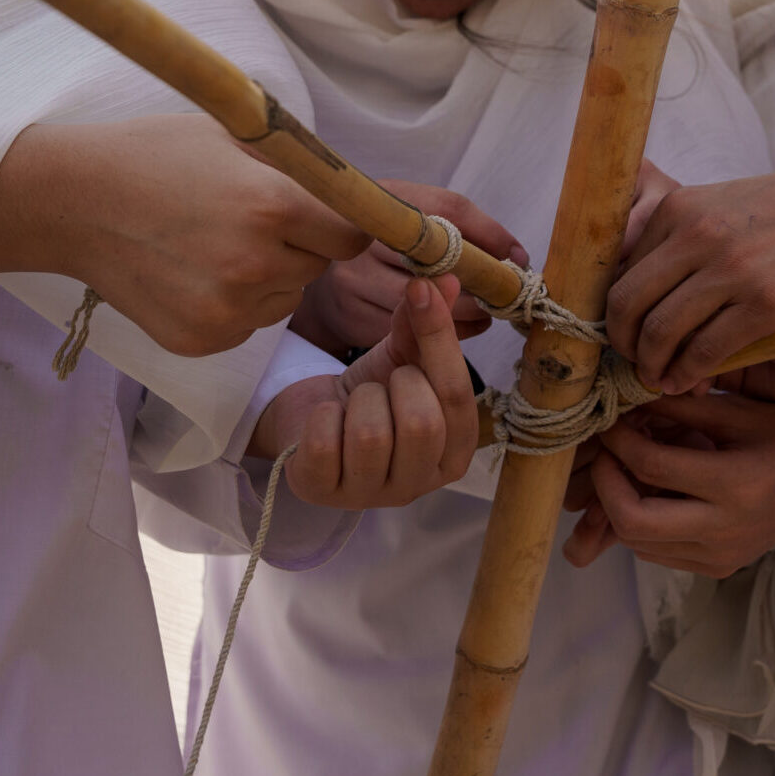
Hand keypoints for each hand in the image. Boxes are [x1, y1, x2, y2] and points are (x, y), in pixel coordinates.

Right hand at [0, 115, 368, 356]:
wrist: (73, 202)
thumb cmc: (156, 155)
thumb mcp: (235, 138)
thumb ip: (298, 168)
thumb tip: (355, 189)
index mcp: (272, 207)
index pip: (355, 233)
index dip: (347, 222)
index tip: (332, 215)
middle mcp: (255, 265)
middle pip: (320, 266)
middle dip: (304, 244)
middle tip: (254, 219)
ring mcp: (226, 311)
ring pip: (286, 299)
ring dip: (272, 276)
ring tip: (219, 243)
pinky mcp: (200, 341)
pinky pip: (250, 324)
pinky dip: (238, 303)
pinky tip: (196, 272)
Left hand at [247, 276, 479, 507]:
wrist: (315, 420)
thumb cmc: (373, 392)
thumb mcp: (403, 358)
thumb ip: (425, 324)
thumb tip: (446, 280)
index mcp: (456, 451)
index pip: (458, 395)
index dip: (439, 338)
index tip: (421, 289)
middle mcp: (421, 484)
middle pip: (422, 424)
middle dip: (396, 385)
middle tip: (384, 384)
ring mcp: (371, 496)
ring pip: (372, 435)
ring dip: (359, 400)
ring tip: (356, 403)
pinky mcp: (322, 494)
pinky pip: (324, 443)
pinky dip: (322, 415)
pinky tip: (327, 419)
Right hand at [290, 180, 526, 356]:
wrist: (311, 269)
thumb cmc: (380, 242)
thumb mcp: (411, 217)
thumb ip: (461, 226)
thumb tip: (518, 255)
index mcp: (383, 199)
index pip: (447, 210)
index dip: (489, 235)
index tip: (518, 259)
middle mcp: (364, 237)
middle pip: (440, 263)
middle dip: (481, 284)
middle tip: (505, 294)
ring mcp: (353, 280)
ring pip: (428, 304)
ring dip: (467, 314)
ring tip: (487, 313)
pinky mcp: (350, 318)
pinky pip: (410, 333)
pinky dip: (443, 334)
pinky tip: (457, 329)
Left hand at [560, 391, 774, 578]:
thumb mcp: (739, 411)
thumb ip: (682, 408)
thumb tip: (627, 398)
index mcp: (737, 484)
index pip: (653, 467)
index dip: (618, 442)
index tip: (609, 420)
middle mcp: (726, 530)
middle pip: (634, 522)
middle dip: (605, 484)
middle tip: (604, 450)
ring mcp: (721, 557)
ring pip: (640, 544)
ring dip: (619, 506)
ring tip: (624, 467)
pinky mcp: (718, 568)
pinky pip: (660, 553)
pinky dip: (641, 525)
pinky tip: (648, 490)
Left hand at [605, 156, 774, 395]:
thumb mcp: (725, 206)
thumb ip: (683, 240)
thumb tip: (646, 299)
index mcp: (679, 207)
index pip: (621, 271)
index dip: (618, 314)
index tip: (627, 336)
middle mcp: (696, 234)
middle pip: (627, 303)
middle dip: (623, 344)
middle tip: (635, 364)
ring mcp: (731, 268)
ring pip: (660, 331)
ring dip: (653, 366)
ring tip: (661, 379)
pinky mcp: (767, 301)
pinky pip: (707, 350)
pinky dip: (690, 374)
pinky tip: (692, 382)